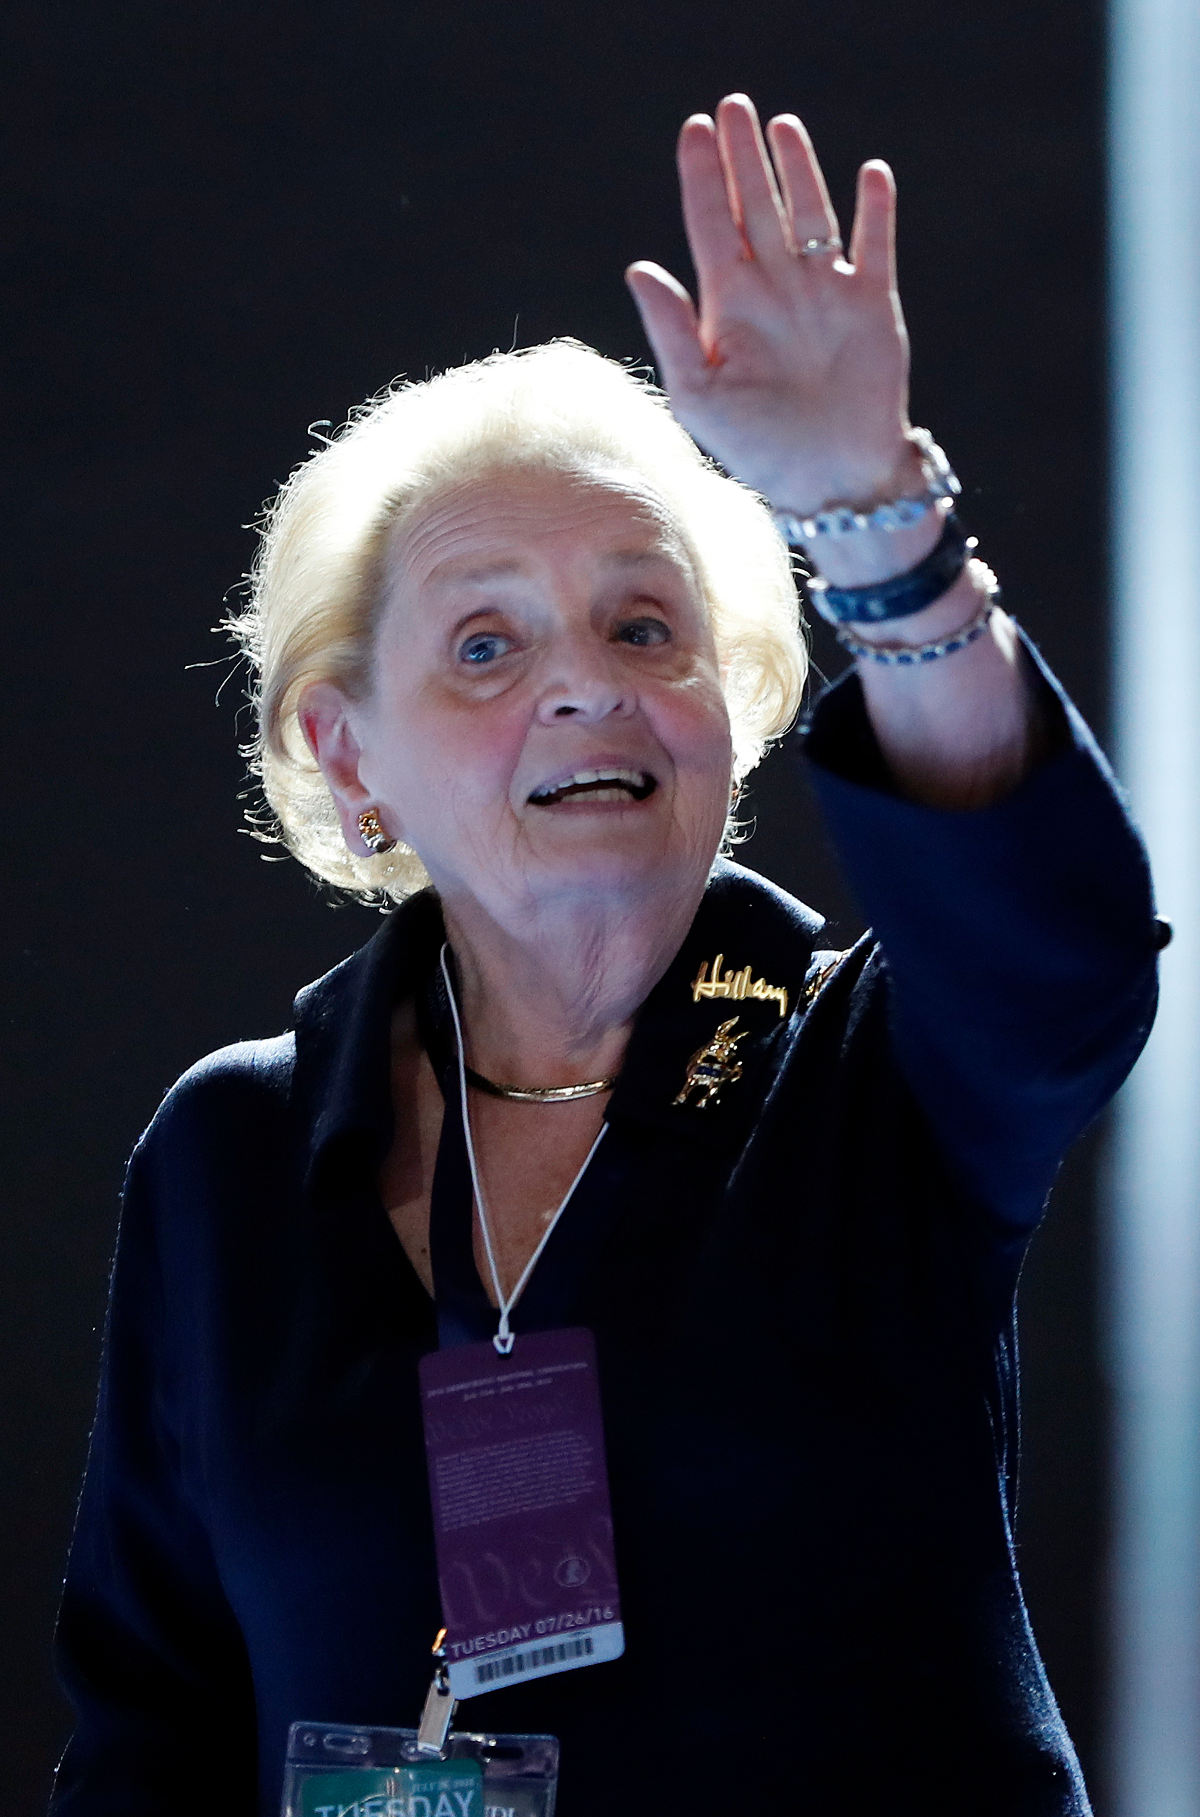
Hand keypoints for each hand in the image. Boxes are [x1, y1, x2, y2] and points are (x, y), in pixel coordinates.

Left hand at [626, 95, 918, 515]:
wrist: (829, 482)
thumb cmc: (756, 449)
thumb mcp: (699, 394)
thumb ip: (671, 329)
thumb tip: (637, 268)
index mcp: (729, 305)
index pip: (710, 224)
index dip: (702, 177)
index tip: (694, 131)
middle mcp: (775, 288)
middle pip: (757, 204)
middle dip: (744, 156)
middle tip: (732, 105)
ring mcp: (825, 293)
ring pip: (810, 212)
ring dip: (798, 169)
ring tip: (781, 126)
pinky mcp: (872, 305)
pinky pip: (874, 245)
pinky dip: (874, 210)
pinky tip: (869, 174)